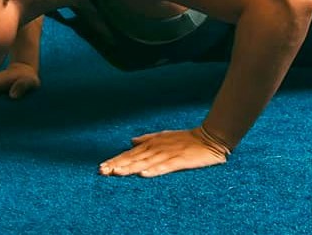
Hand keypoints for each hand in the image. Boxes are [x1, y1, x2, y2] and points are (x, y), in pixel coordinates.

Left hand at [99, 127, 230, 177]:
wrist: (210, 137)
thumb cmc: (187, 138)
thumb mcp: (164, 136)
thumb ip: (147, 139)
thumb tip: (131, 141)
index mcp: (153, 144)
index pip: (130, 154)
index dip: (115, 160)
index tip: (101, 167)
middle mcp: (157, 148)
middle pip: (134, 158)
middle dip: (117, 165)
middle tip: (102, 171)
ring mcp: (168, 154)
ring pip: (145, 162)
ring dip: (131, 167)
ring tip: (117, 172)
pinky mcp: (180, 160)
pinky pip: (165, 167)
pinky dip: (154, 170)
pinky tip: (144, 174)